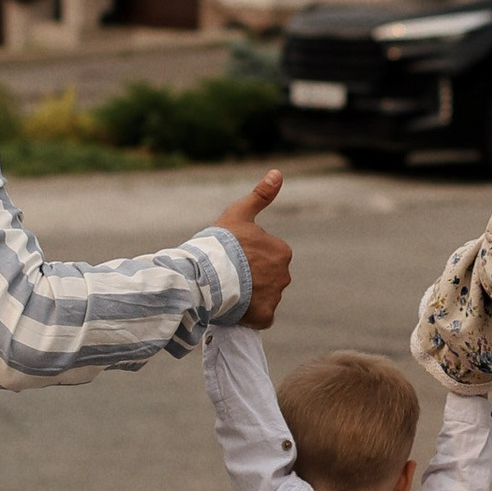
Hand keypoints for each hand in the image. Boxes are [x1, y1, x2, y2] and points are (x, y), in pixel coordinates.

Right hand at [217, 168, 292, 326]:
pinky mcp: (264, 317)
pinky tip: (233, 308)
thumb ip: (260, 195)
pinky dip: (249, 316)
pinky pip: (259, 318)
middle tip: (227, 275)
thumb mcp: (239, 214)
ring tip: (227, 290)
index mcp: (282, 252)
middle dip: (250, 278)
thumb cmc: (221, 242)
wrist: (207, 274)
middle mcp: (284, 275)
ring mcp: (275, 298)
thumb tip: (278, 173)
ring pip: (262, 298)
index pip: (267, 257)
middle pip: (266, 279)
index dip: (248, 258)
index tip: (231, 257)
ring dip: (248, 297)